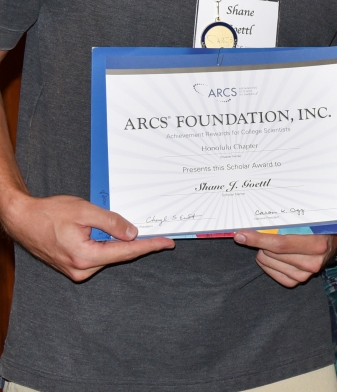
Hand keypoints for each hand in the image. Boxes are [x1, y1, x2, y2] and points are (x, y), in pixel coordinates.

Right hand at [3, 191, 174, 281]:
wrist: (24, 220)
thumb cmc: (49, 214)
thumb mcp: (84, 211)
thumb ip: (111, 222)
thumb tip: (133, 234)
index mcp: (85, 257)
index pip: (126, 252)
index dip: (149, 246)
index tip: (167, 243)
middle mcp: (81, 269)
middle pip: (119, 255)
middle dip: (137, 244)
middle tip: (159, 234)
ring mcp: (76, 270)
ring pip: (109, 255)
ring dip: (120, 243)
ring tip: (130, 230)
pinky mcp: (74, 266)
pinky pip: (99, 255)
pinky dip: (109, 245)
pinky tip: (113, 235)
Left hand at [233, 230, 336, 286]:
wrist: (333, 242)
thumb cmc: (318, 225)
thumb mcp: (309, 219)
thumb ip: (287, 220)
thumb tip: (258, 221)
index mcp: (316, 244)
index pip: (279, 244)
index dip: (258, 239)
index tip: (241, 234)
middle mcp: (312, 262)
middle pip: (271, 253)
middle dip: (261, 242)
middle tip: (265, 233)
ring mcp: (305, 274)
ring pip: (269, 262)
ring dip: (264, 252)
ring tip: (272, 243)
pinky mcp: (298, 281)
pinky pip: (273, 274)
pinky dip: (267, 263)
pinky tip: (271, 255)